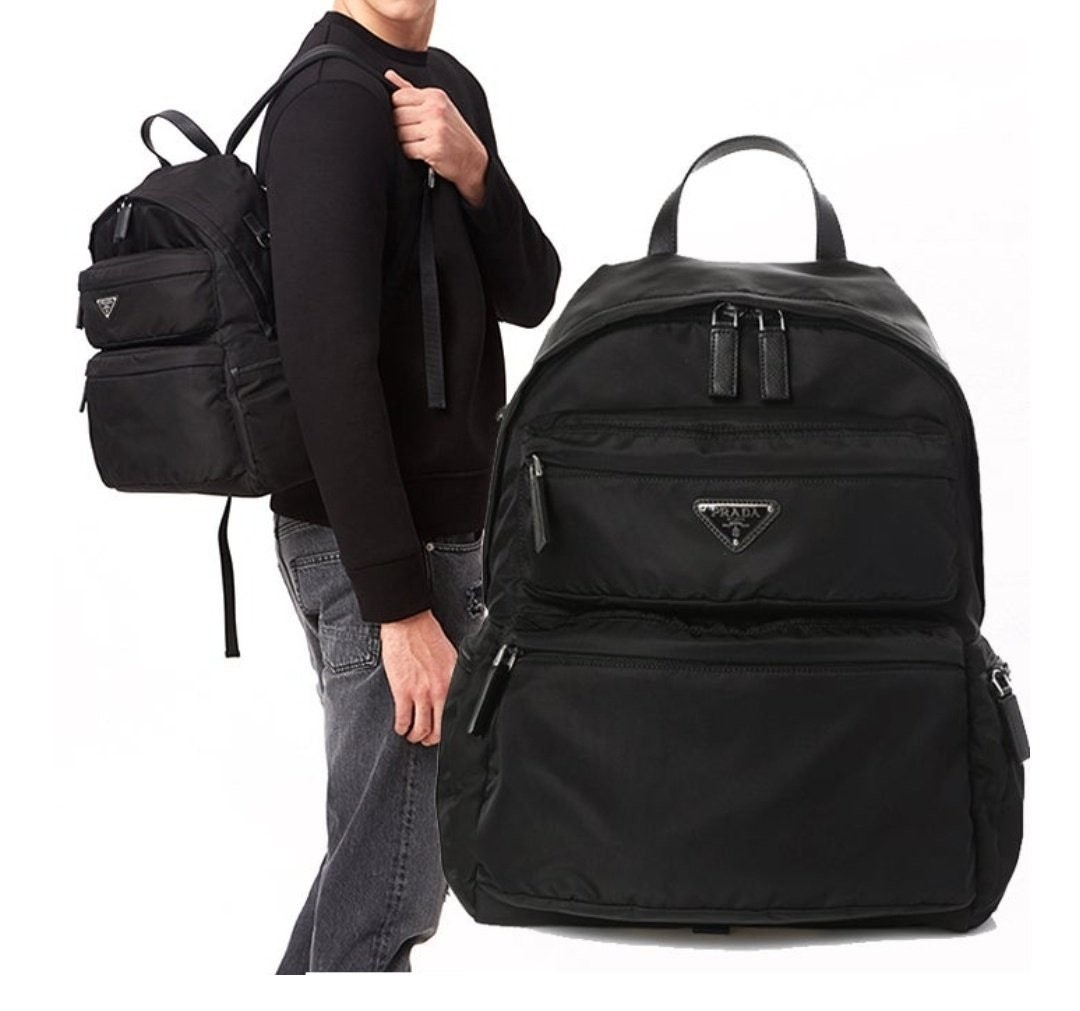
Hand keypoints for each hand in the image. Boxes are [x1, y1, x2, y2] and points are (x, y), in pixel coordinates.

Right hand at [380, 608, 456, 745]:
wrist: (408, 623)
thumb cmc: (428, 635)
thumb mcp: (451, 657)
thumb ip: (452, 677)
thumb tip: (452, 691)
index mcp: (453, 681)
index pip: (456, 714)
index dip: (449, 728)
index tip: (443, 729)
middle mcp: (440, 690)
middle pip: (438, 729)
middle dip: (431, 739)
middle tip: (426, 739)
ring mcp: (421, 692)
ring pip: (420, 729)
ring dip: (415, 736)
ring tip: (411, 735)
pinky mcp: (402, 691)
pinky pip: (403, 720)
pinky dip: (401, 728)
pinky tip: (400, 727)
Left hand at [384, 68, 488, 206]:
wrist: (472, 158)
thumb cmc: (452, 132)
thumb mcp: (436, 105)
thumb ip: (411, 91)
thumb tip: (388, 75)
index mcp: (435, 96)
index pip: (398, 97)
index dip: (398, 109)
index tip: (409, 119)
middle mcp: (436, 109)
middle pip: (397, 115)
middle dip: (401, 127)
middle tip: (415, 134)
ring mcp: (436, 128)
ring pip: (400, 133)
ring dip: (406, 141)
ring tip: (420, 142)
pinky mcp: (435, 148)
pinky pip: (408, 149)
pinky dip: (412, 153)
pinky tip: (424, 152)